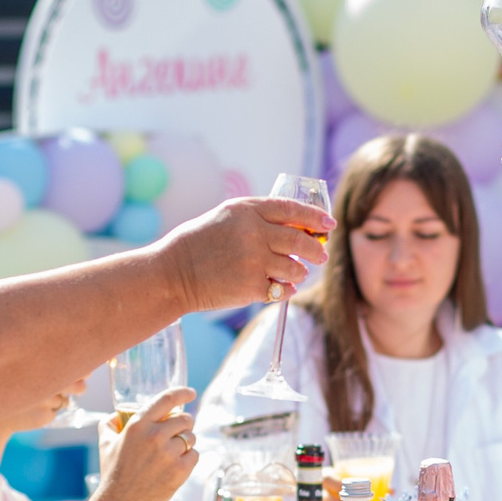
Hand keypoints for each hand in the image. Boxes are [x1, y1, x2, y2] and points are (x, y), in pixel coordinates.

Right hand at [94, 385, 197, 500]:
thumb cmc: (113, 472)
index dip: (182, 393)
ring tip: (174, 451)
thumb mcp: (106, 443)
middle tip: (180, 430)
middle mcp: (155, 436)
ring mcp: (169, 454)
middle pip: (185, 418)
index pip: (166, 399)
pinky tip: (177, 463)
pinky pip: (195, 454)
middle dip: (185, 422)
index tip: (190, 393)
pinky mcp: (180, 470)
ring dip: (187, 441)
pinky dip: (189, 457)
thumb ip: (110, 424)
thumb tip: (117, 414)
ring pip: (191, 437)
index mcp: (138, 425)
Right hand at [157, 197, 331, 308]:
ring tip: (295, 273)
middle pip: (300, 240)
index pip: (291, 210)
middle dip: (316, 249)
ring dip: (300, 272)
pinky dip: (286, 290)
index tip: (329, 223)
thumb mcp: (226, 218)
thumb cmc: (198, 244)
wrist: (172, 273)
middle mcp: (253, 233)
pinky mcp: (252, 287)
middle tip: (321, 255)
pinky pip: (283, 290)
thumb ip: (257, 218)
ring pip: (296, 268)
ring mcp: (254, 261)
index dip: (314, 216)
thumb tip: (296, 226)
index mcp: (247, 211)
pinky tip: (280, 287)